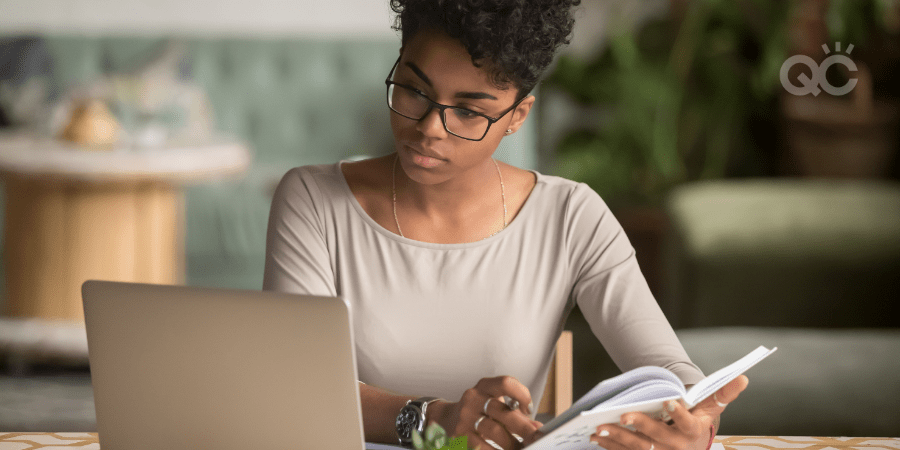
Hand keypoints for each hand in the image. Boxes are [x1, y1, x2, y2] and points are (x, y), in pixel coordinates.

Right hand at [429, 376, 543, 449]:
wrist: (446, 419)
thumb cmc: (478, 411)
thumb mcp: (493, 403)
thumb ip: (514, 412)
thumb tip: (537, 427)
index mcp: (484, 386)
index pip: (506, 383)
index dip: (521, 394)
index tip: (529, 409)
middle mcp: (473, 398)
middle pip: (502, 411)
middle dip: (522, 427)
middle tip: (535, 437)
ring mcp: (465, 417)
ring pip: (493, 431)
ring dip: (511, 443)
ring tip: (521, 449)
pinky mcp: (459, 435)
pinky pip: (481, 446)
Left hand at [589, 375, 748, 449]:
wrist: (690, 447)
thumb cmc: (698, 421)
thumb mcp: (711, 408)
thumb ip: (723, 393)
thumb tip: (743, 376)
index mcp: (693, 432)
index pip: (688, 423)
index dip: (679, 413)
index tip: (669, 401)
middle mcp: (676, 448)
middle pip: (657, 438)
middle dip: (640, 427)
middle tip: (624, 416)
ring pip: (638, 448)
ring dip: (618, 439)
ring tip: (601, 427)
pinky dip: (610, 447)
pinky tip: (597, 437)